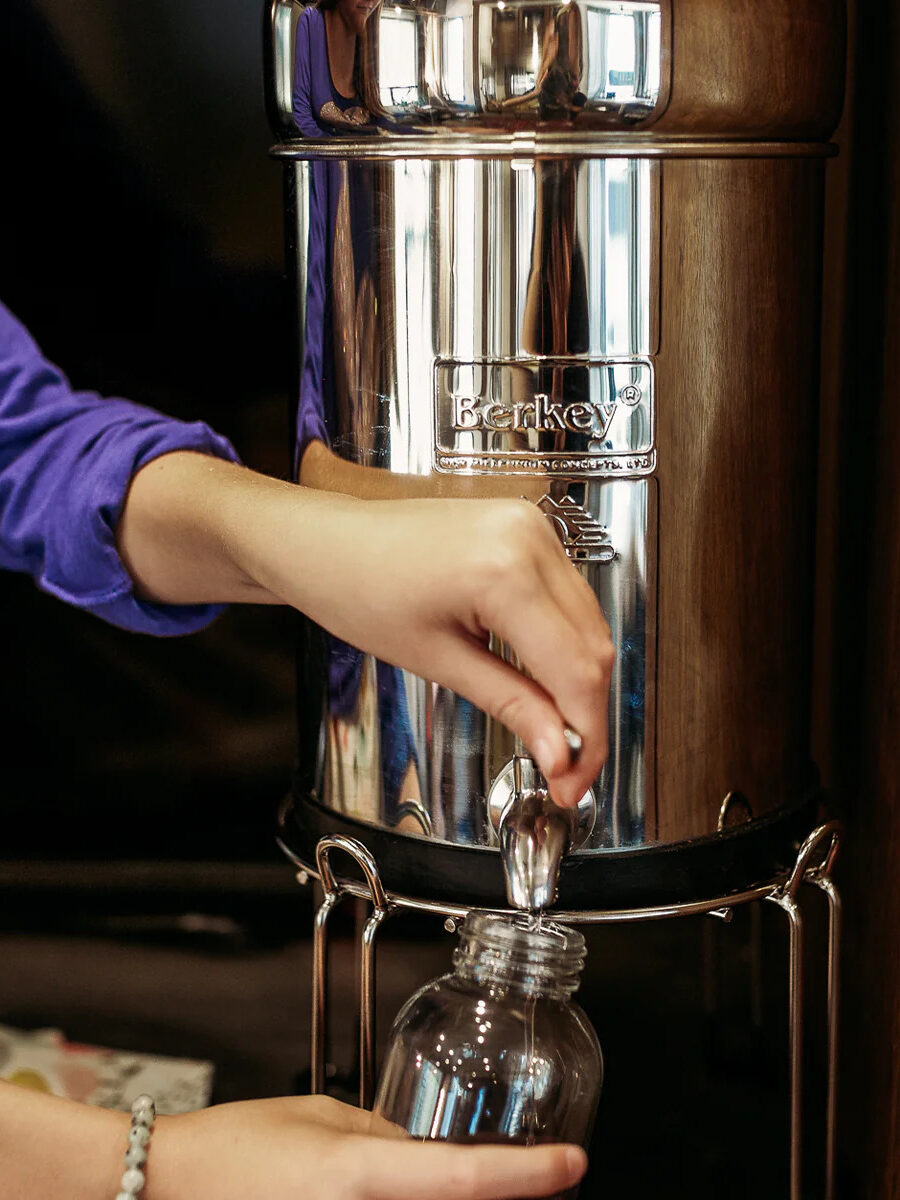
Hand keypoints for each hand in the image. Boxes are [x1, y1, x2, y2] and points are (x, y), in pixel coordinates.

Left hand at [119, 455, 614, 807]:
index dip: (584, 737)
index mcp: (505, 571)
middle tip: (566, 769)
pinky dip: (566, 644)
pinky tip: (547, 682)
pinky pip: (570, 597)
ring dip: (581, 682)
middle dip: (587, 716)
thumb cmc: (356, 587)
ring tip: (555, 734)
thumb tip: (559, 753)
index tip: (573, 779)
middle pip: (594, 647)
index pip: (576, 671)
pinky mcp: (529, 529)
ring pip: (590, 623)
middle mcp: (531, 539)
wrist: (325, 541)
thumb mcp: (437, 661)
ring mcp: (534, 527)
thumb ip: (512, 705)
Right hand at [148, 1094, 586, 1199]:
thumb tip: (428, 1156)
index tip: (571, 1165)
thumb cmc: (233, 1149)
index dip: (528, 1175)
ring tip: (489, 1188)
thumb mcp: (321, 1118)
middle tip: (540, 1183)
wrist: (167, 1187)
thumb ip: (384, 1137)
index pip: (463, 1176)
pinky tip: (425, 1197)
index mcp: (357, 1175)